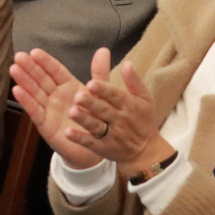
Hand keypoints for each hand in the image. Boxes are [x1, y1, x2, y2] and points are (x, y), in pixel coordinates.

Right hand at [11, 49, 101, 169]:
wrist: (95, 148)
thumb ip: (99, 72)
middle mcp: (56, 95)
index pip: (55, 70)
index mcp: (68, 85)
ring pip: (35, 92)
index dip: (45, 61)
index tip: (34, 52)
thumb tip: (104, 50)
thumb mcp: (100, 94)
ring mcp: (49, 109)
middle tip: (19, 56)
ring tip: (14, 69)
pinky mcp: (45, 124)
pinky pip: (35, 110)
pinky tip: (17, 90)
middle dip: (30, 67)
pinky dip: (26, 101)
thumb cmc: (96, 118)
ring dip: (24, 81)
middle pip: (41, 78)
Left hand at [66, 50, 174, 175]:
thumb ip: (134, 81)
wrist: (146, 152)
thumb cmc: (143, 120)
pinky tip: (68, 133)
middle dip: (91, 103)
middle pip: (103, 110)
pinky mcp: (103, 148)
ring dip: (84, 119)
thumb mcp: (144, 99)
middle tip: (78, 96)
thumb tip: (128, 63)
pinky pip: (90, 143)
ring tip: (71, 112)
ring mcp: (111, 135)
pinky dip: (80, 138)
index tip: (91, 83)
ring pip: (96, 126)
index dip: (103, 90)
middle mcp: (119, 119)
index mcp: (129, 105)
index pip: (115, 95)